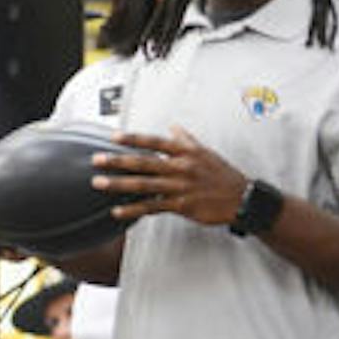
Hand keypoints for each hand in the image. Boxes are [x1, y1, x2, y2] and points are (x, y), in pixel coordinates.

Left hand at [92, 127, 248, 225]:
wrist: (241, 198)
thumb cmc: (223, 175)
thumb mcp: (206, 152)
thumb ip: (186, 140)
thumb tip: (173, 127)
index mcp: (186, 152)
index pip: (155, 142)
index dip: (134, 139)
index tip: (114, 137)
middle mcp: (181, 167)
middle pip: (144, 162)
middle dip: (118, 161)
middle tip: (97, 160)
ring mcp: (180, 187)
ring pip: (144, 184)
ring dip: (119, 184)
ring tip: (99, 183)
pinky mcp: (182, 206)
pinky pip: (153, 207)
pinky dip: (134, 209)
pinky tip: (118, 211)